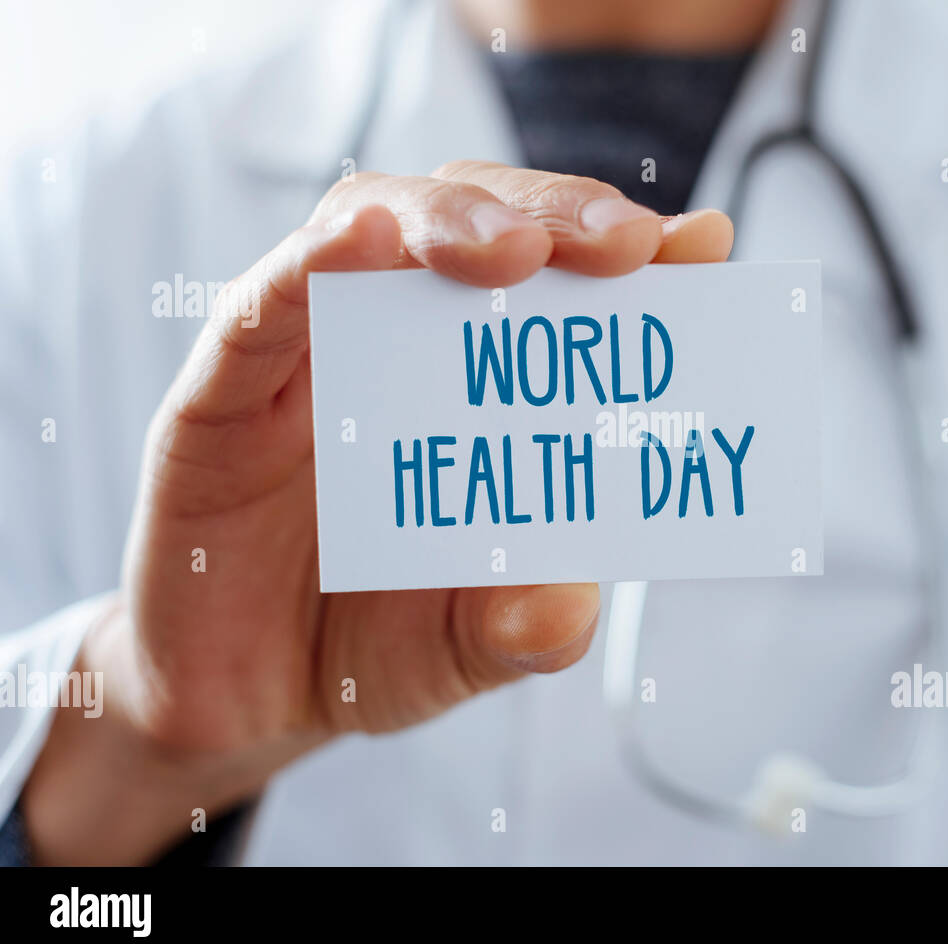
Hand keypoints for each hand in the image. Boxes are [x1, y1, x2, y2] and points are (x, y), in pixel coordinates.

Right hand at [23, 163, 732, 863]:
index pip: (565, 290)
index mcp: (487, 391)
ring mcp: (315, 356)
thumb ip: (525, 630)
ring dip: (450, 222)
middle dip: (556, 217)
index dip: (632, 256)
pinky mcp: (223, 391)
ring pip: (374, 225)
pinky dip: (310, 267)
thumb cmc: (375, 644)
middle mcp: (408, 348)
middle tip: (621, 242)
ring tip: (515, 249)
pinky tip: (362, 242)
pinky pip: (261, 308)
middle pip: (481, 225)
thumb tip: (576, 608)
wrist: (247, 699)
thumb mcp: (467, 649)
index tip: (701, 243)